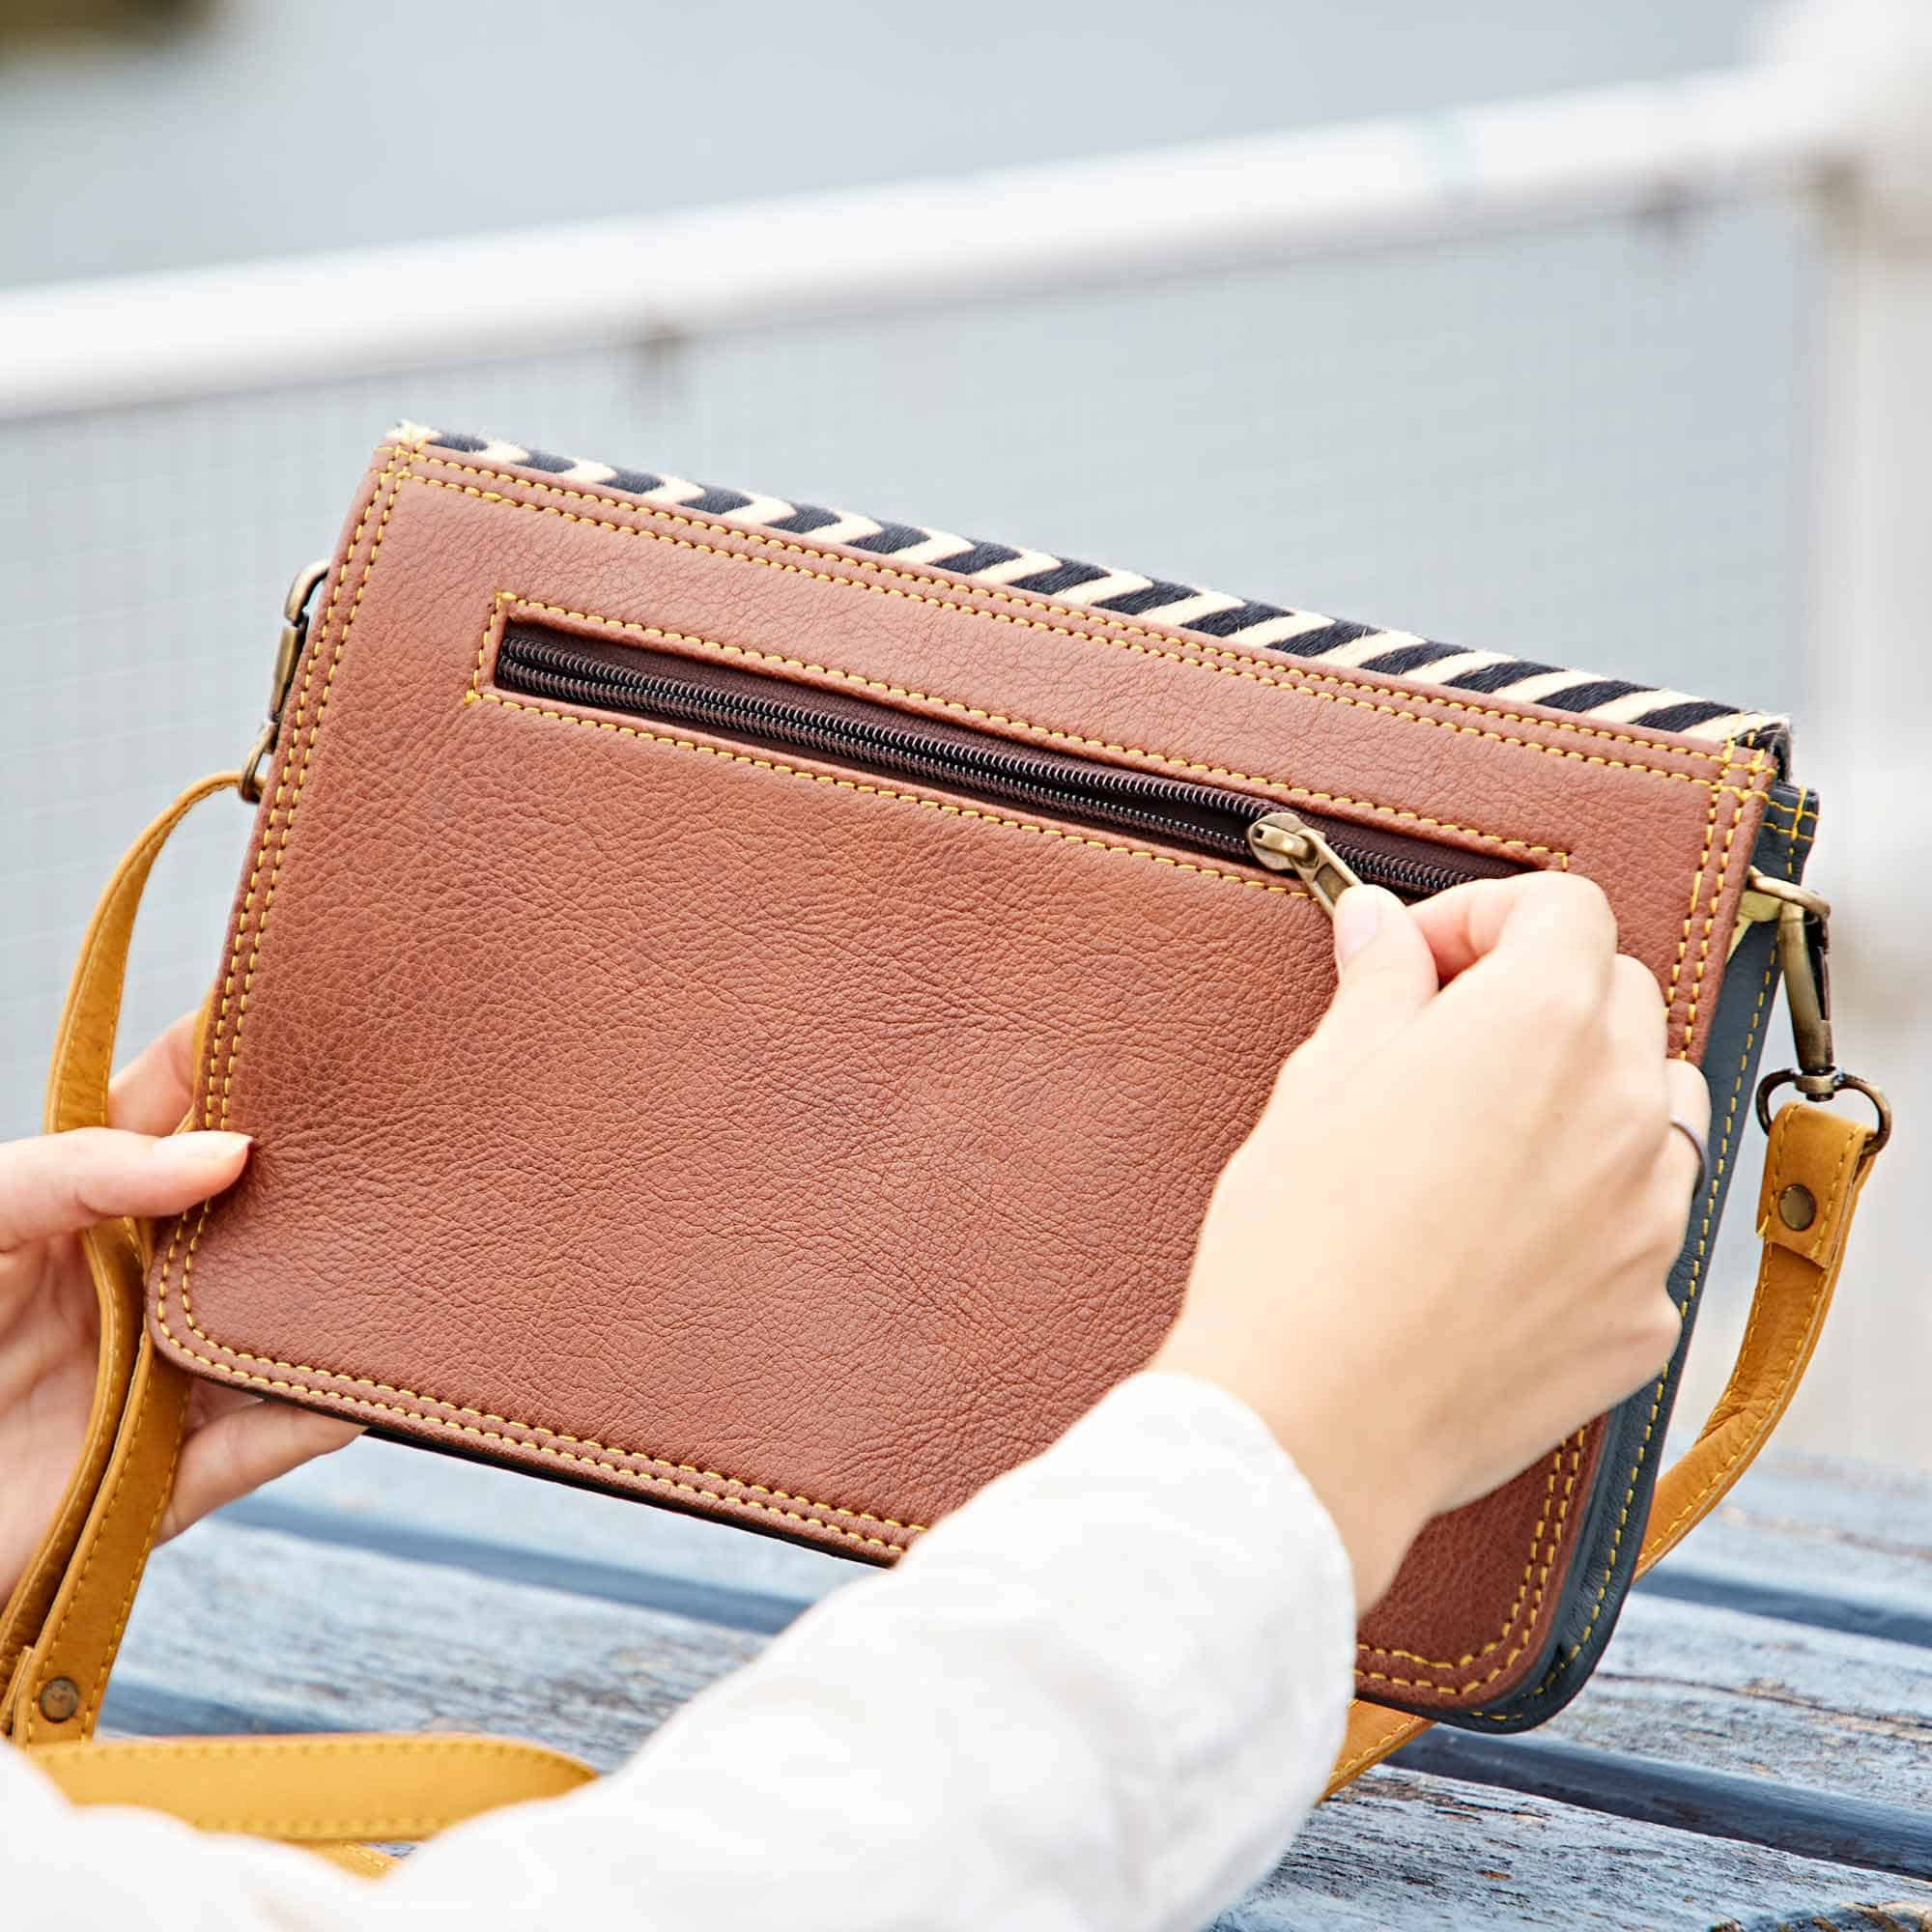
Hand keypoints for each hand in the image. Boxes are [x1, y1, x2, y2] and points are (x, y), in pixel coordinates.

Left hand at [0, 1013, 358, 1606]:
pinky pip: (262, 1445)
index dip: (244, 1048)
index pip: (183, 1097)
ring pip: (281, 1325)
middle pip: (258, 1206)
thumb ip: (81, 1169)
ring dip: (334, 1299)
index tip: (317, 1008)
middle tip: (388, 1129)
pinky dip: (310, 1421)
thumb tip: (229, 1151)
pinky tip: (346, 1393)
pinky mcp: (174, 1475)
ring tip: (385, 1257)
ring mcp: (167, 1371)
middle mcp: (146, 1273)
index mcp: (92, 1195)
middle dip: (323, 1170)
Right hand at [1151, 874, 1707, 1610]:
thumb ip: (1377, 986)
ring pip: (1657, 1110)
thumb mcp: (1319, 1082)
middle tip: (1440, 1045)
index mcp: (1540, 1023)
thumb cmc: (1299, 1244)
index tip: (1421, 962)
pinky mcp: (1648, 1312)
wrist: (1316, 1415)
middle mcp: (1624, 1107)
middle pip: (1623, 996)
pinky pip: (1642, 1229)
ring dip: (1588, 1098)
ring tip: (1487, 1142)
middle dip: (1538, 996)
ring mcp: (1651, 1217)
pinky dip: (1589, 1215)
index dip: (1483, 917)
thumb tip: (1383, 926)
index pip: (1566, 907)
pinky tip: (1497, 1249)